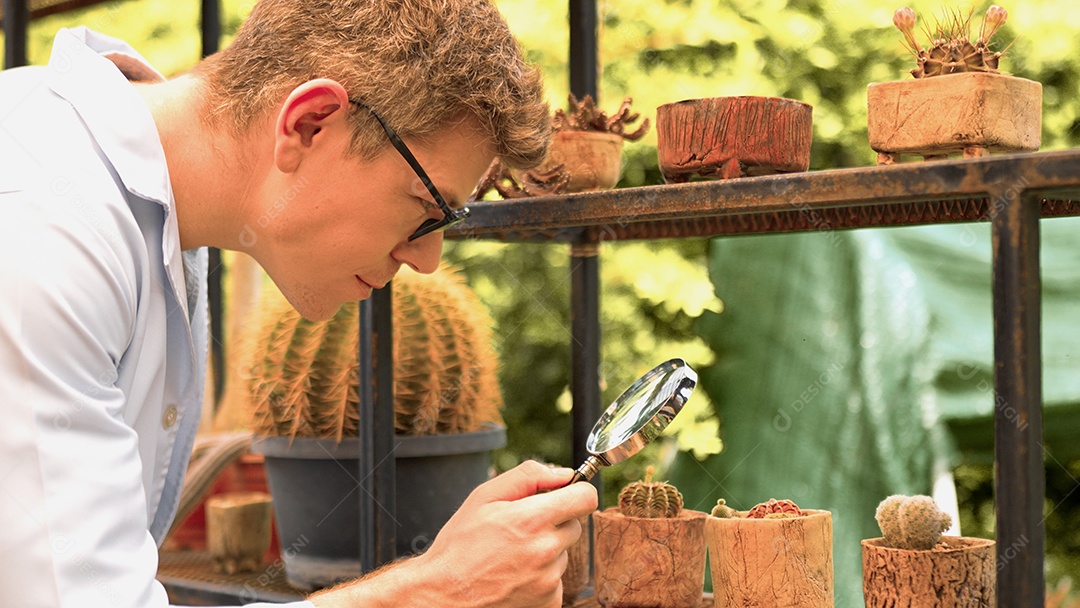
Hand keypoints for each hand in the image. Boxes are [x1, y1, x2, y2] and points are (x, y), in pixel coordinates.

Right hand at [309, 460, 596, 607]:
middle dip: (553, 522)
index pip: (586, 498)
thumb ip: (529, 476)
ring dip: (546, 550)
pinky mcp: (549, 601)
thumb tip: (563, 473)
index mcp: (532, 519)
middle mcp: (546, 550)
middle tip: (521, 528)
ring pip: (563, 553)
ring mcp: (549, 579)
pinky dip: (541, 575)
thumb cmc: (460, 544)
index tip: (564, 495)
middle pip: (574, 525)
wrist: (444, 594)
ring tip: (512, 554)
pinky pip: (556, 579)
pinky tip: (515, 574)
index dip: (576, 492)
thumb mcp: (484, 496)